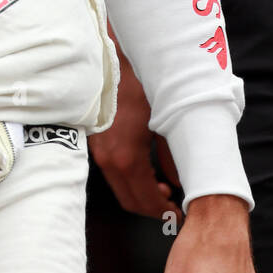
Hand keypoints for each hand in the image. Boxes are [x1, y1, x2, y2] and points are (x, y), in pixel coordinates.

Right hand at [89, 46, 182, 222]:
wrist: (110, 59)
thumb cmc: (140, 85)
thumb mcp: (166, 120)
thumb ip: (173, 158)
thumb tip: (179, 182)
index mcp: (126, 157)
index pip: (145, 200)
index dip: (164, 211)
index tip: (178, 212)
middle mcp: (107, 160)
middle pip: (129, 201)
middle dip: (152, 208)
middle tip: (173, 204)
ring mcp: (97, 152)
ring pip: (119, 188)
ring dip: (140, 193)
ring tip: (162, 186)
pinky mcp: (94, 142)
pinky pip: (111, 172)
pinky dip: (129, 179)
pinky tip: (145, 169)